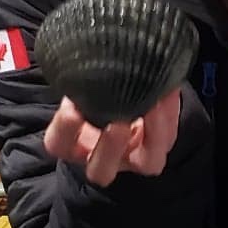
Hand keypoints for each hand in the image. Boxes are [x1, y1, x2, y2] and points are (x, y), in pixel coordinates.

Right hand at [43, 89, 181, 186]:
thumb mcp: (81, 87)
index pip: (58, 145)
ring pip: (147, 164)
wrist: (122, 95)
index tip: (72, 107)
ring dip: (153, 133)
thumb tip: (82, 56)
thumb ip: (79, 81)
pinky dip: (170, 113)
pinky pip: (168, 138)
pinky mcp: (159, 150)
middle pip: (101, 170)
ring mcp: (134, 159)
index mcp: (72, 145)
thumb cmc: (93, 92)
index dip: (64, 130)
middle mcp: (101, 159)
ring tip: (154, 103)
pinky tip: (168, 90)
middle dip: (110, 147)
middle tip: (118, 122)